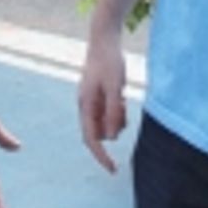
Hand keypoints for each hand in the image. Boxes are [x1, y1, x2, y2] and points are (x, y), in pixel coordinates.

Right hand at [77, 28, 126, 172]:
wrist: (104, 38)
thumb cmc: (109, 61)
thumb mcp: (114, 87)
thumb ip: (112, 112)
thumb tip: (110, 137)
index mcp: (85, 105)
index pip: (91, 140)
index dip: (102, 157)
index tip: (113, 170)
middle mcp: (85, 105)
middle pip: (98, 132)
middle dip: (113, 128)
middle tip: (122, 107)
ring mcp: (90, 100)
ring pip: (104, 123)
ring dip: (116, 119)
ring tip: (122, 98)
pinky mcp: (97, 94)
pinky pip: (107, 112)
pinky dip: (116, 110)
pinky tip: (120, 94)